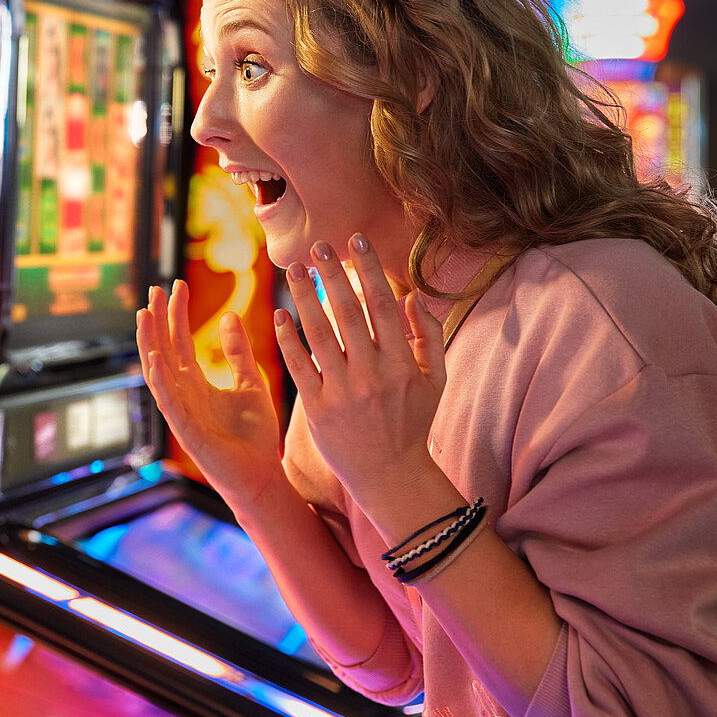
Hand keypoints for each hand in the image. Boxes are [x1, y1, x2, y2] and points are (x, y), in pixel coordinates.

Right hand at [138, 281, 286, 505]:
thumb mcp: (251, 383)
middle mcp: (184, 396)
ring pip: (158, 373)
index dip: (176, 314)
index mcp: (196, 385)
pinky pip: (170, 403)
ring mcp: (182, 414)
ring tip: (144, 315)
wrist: (264, 475)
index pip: (179, 342)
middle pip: (163, 352)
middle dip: (157, 321)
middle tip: (154, 289)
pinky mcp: (188, 433)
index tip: (176, 284)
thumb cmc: (256, 436)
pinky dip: (161, 381)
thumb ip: (238, 353)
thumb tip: (228, 316)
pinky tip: (154, 358)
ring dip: (150, 344)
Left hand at [275, 235, 446, 510]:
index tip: (355, 241)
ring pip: (320, 334)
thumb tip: (412, 295)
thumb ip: (428, 336)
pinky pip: (301, 367)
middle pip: (348, 313)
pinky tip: (280, 315)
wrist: (390, 476)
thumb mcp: (436, 380)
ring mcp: (343, 392)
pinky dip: (288, 340)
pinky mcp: (319, 410)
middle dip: (333, 274)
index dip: (368, 269)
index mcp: (402, 363)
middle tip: (318, 244)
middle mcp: (372, 374)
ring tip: (293, 269)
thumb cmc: (413, 423)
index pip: (382, 305)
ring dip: (303, 297)